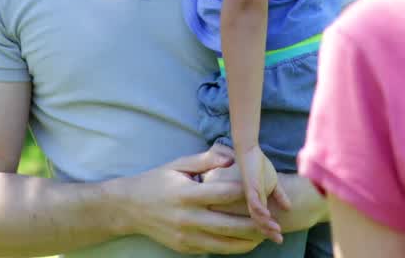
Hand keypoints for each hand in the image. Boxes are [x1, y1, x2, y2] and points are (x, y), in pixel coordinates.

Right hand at [110, 148, 265, 253]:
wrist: (128, 208)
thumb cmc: (157, 181)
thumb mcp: (179, 164)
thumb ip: (207, 159)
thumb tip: (232, 156)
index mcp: (187, 194)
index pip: (226, 194)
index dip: (249, 193)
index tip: (267, 191)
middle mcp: (188, 218)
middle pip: (231, 224)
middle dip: (256, 224)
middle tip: (276, 222)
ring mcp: (186, 237)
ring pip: (225, 243)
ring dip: (249, 241)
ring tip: (267, 235)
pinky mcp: (185, 248)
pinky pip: (214, 249)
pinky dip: (233, 247)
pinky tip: (247, 241)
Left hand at [209, 172, 326, 233]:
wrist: (250, 152)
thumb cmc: (259, 167)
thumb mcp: (274, 184)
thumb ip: (280, 195)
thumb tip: (289, 207)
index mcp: (258, 202)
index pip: (264, 220)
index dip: (271, 230)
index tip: (281, 239)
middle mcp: (252, 202)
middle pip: (259, 222)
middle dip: (269, 231)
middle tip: (279, 240)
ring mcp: (250, 195)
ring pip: (256, 214)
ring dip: (265, 223)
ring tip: (275, 229)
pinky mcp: (249, 187)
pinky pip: (253, 201)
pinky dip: (259, 209)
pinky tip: (266, 215)